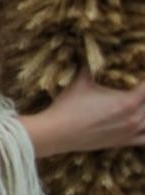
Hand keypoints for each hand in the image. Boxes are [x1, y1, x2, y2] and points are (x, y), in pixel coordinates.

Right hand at [22, 68, 144, 157]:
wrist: (58, 133)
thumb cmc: (69, 106)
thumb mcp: (81, 81)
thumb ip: (90, 67)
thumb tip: (89, 52)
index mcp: (128, 102)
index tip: (140, 75)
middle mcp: (134, 118)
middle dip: (144, 94)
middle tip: (138, 89)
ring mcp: (130, 132)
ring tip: (140, 103)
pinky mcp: (124, 142)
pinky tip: (141, 123)